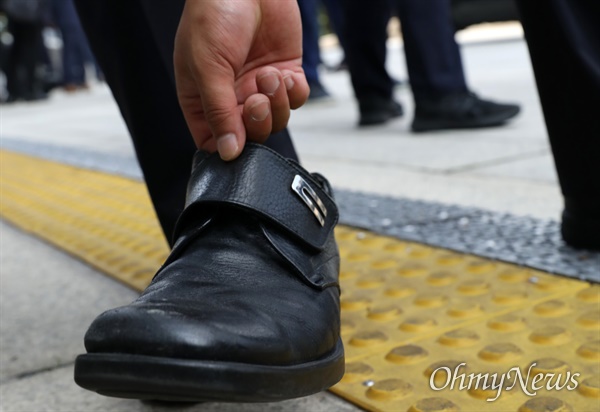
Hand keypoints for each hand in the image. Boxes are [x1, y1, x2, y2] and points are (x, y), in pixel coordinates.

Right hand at [174, 0, 308, 160]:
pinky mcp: (285, 72)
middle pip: (251, 135)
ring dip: (277, 103)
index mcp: (203, 99)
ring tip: (269, 75)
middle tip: (256, 99)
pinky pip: (295, 99)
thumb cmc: (214, 16)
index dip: (229, 146)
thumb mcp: (208, 67)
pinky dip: (293, 92)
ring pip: (276, 120)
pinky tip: (284, 74)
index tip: (238, 137)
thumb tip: (228, 154)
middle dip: (257, 122)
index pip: (215, 141)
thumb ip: (219, 112)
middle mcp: (232, 96)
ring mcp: (259, 85)